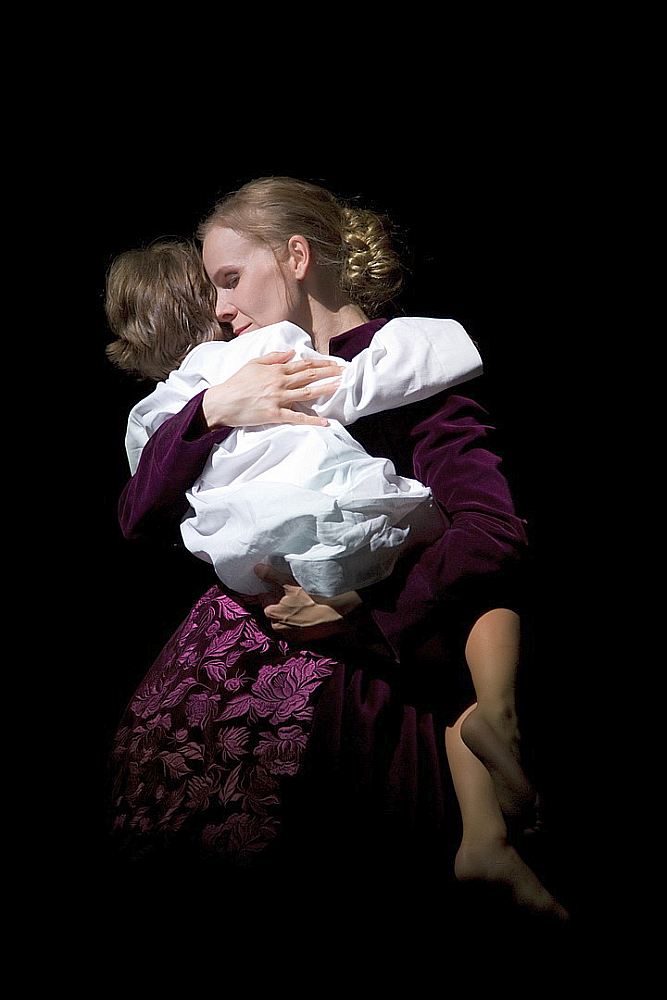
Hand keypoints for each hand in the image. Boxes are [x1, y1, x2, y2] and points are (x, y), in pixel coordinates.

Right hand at [202, 351, 343, 429]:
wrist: (222, 402)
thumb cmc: (237, 382)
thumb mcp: (253, 363)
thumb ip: (274, 357)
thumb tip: (292, 353)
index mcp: (276, 369)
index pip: (304, 364)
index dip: (322, 363)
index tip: (336, 363)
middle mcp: (280, 382)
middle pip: (310, 376)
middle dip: (330, 372)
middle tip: (346, 371)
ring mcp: (278, 398)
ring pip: (307, 393)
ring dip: (326, 389)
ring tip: (341, 386)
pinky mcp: (275, 414)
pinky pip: (297, 418)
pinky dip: (312, 420)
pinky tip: (325, 422)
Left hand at [254, 564, 362, 640]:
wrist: (333, 616)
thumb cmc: (310, 599)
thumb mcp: (289, 583)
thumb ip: (271, 575)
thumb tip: (257, 568)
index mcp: (271, 613)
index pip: (264, 600)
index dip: (270, 593)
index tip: (278, 588)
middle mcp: (277, 627)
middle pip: (274, 613)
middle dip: (279, 605)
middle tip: (291, 596)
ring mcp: (290, 635)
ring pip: (284, 622)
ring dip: (289, 615)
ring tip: (300, 605)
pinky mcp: (302, 640)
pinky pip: (295, 629)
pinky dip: (298, 623)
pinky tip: (307, 615)